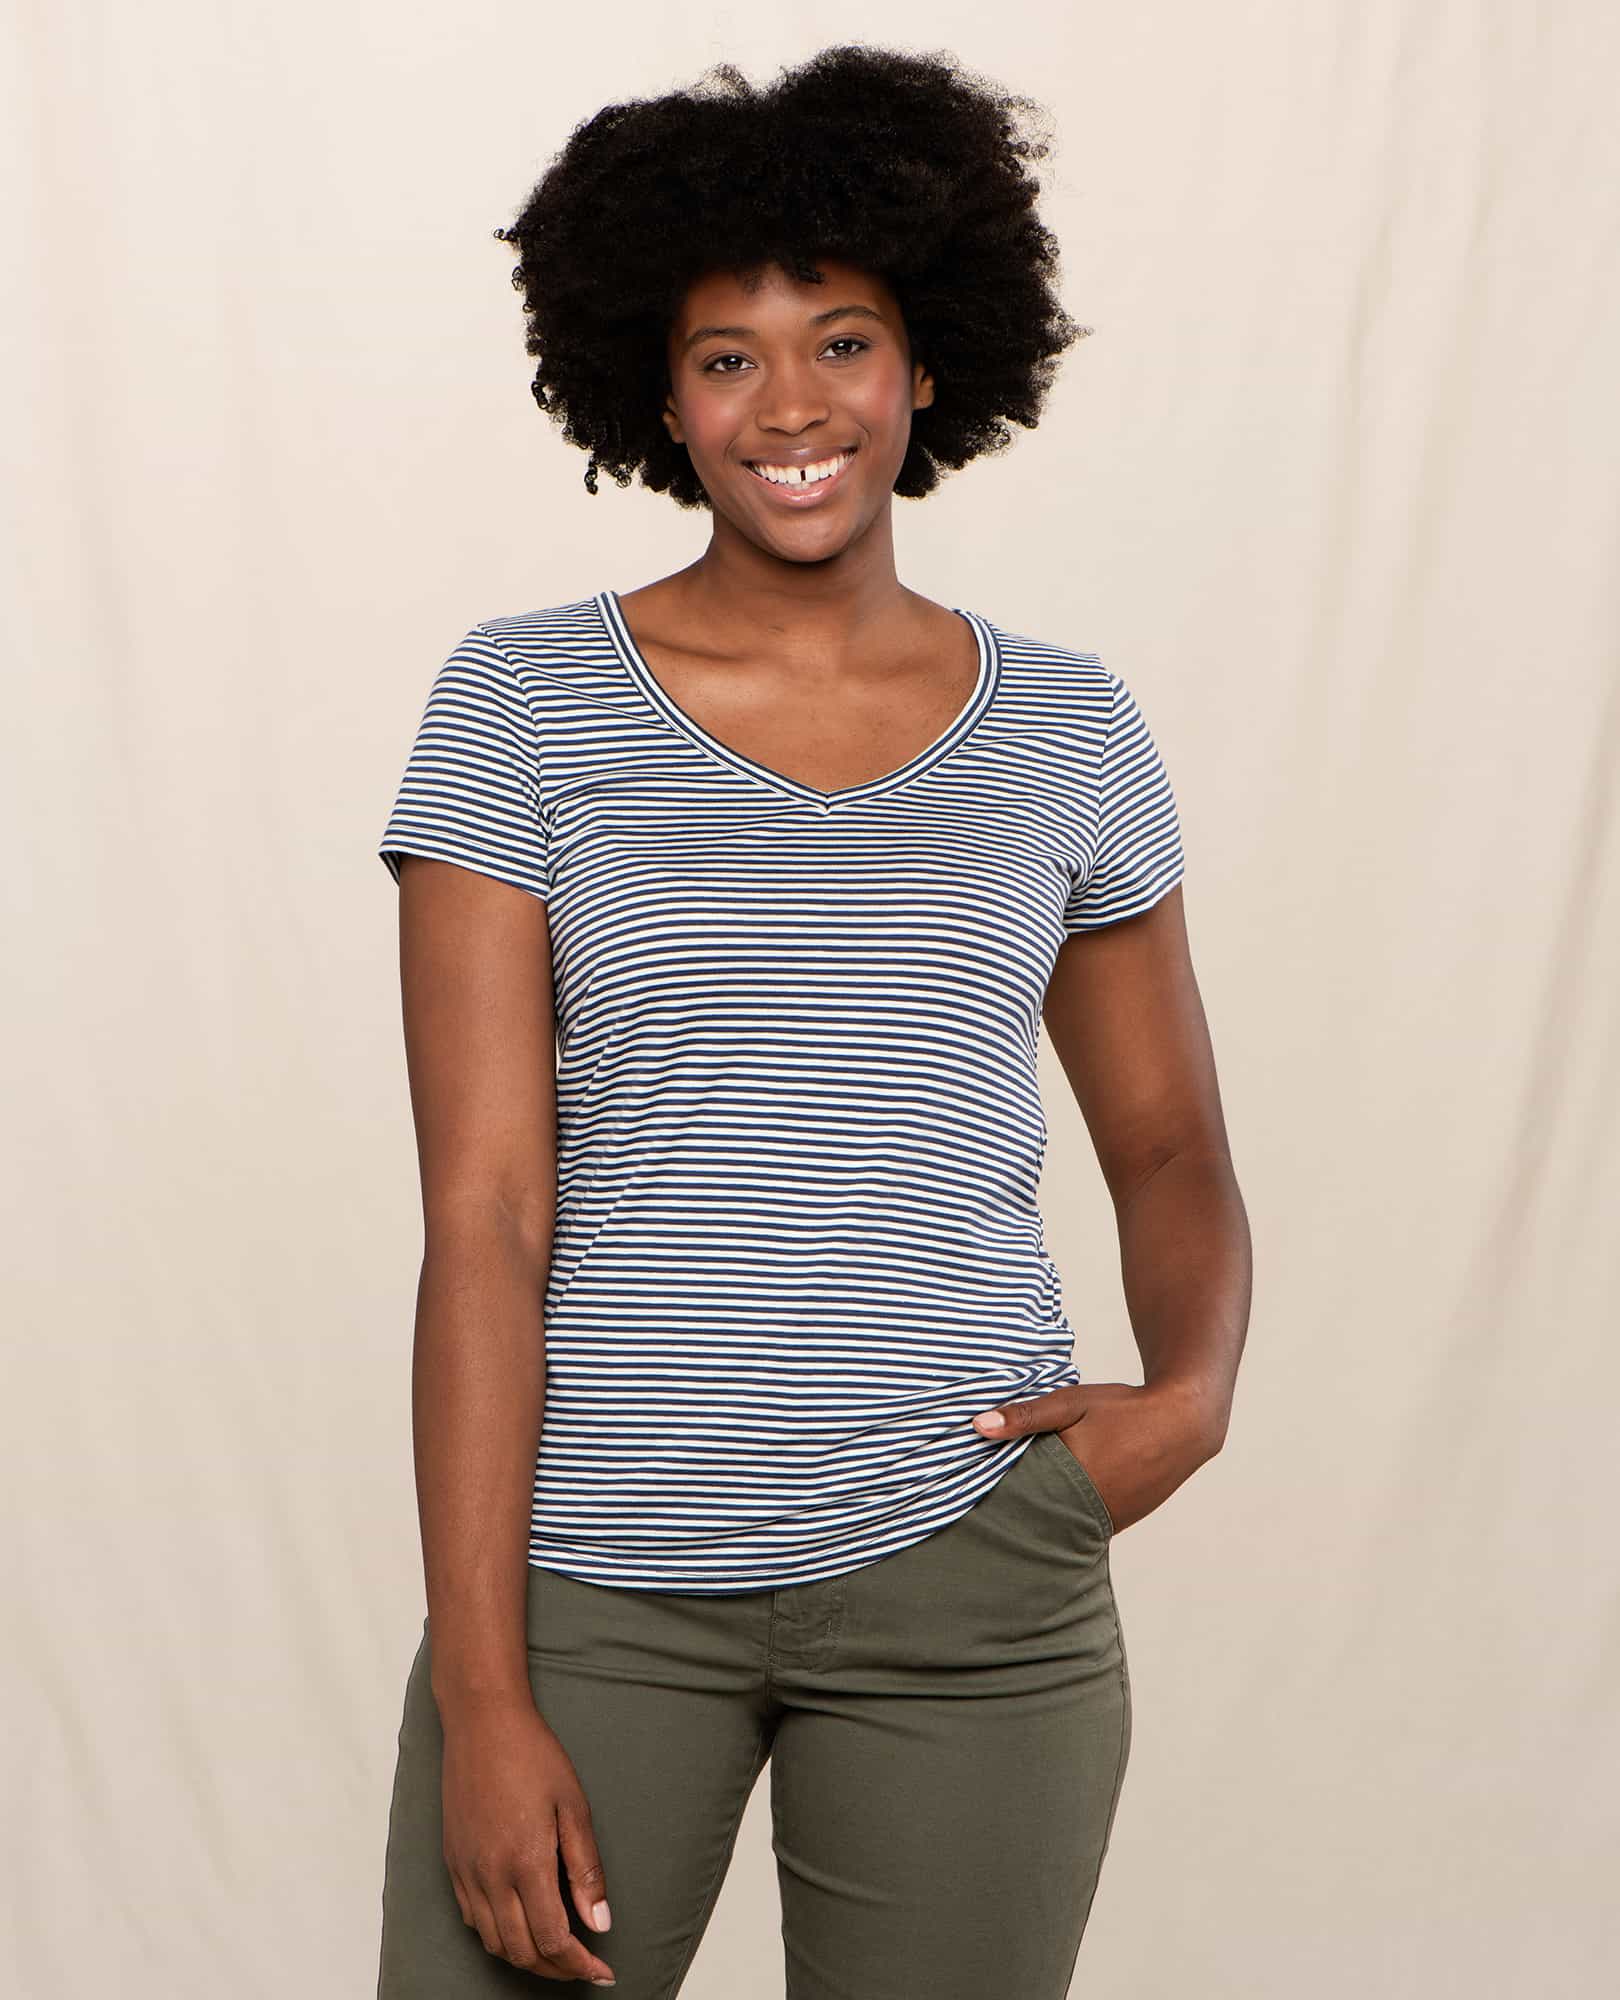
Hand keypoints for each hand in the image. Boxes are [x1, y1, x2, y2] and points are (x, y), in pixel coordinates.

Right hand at [439, 1694, 617, 1984]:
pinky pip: (472, 1919)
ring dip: (526, 1957)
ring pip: (494, 1942)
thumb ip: (586, 1870)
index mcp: (526, 1862)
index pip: (552, 1939)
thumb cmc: (533, 1755)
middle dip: (556, 1969)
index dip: (579, 1965)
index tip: (602, 1971)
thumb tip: (600, 1923)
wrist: (482, 1722)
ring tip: (556, 1952)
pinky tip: (519, 1923)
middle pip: (521, 1951)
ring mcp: (467, 1871)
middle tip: (584, 1967)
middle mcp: (491, 1876)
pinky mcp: (452, 1862)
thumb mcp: (574, 1805)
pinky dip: (497, 1935)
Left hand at [970, 1379, 1220, 1534]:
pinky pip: (1083, 1527)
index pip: (1021, 1502)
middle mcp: (1092, 1511)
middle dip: (1017, 1514)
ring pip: (1062, 1527)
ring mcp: (1109, 1522)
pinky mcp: (1120, 1523)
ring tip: (1017, 1508)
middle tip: (987, 1510)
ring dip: (1043, 1518)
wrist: (1185, 1423)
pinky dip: (1067, 1518)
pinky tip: (1053, 1505)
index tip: (974, 1497)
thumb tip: (978, 1427)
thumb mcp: (1071, 1403)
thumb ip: (1026, 1417)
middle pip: (1040, 1521)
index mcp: (1075, 1481)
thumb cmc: (1124, 1410)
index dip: (998, 1500)